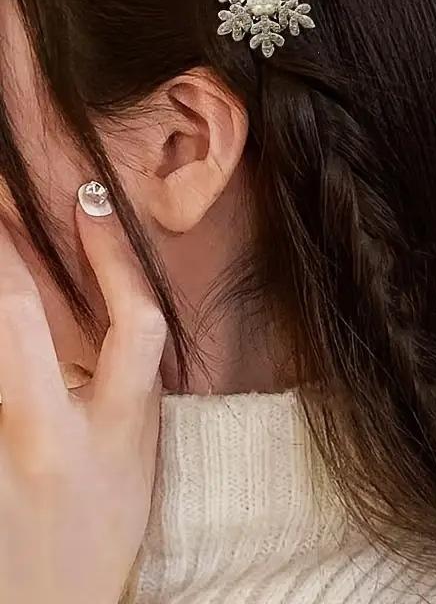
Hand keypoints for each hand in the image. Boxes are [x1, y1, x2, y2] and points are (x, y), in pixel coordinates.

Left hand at [0, 189, 166, 603]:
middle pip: (21, 320)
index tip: (92, 199)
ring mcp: (4, 451)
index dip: (113, 256)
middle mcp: (57, 434)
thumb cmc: (104, 525)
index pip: (133, 323)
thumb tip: (95, 301)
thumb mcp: (133, 449)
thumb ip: (120, 381)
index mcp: (122, 423)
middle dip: (5, 251)